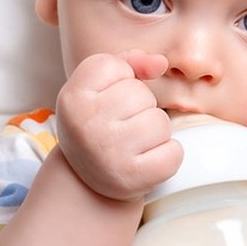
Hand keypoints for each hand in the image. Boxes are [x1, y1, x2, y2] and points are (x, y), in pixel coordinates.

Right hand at [55, 50, 183, 200]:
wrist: (86, 182)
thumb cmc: (98, 125)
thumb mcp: (99, 89)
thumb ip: (129, 63)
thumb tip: (160, 63)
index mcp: (72, 97)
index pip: (116, 66)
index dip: (120, 81)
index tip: (107, 101)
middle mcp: (86, 124)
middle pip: (142, 94)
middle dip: (140, 107)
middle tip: (121, 127)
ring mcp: (108, 152)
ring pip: (160, 121)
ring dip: (155, 132)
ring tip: (133, 144)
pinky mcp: (132, 177)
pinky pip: (173, 153)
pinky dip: (167, 156)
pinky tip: (146, 160)